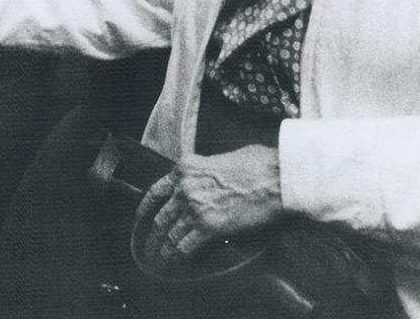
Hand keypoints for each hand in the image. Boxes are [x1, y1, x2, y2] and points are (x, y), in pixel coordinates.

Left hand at [136, 144, 281, 257]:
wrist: (277, 178)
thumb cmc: (258, 165)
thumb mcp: (221, 158)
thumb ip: (205, 171)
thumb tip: (207, 181)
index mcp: (185, 168)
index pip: (156, 190)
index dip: (146, 207)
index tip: (142, 216)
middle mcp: (184, 187)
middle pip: (161, 216)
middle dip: (155, 232)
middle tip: (151, 243)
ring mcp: (194, 208)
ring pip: (171, 233)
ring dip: (166, 248)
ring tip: (162, 257)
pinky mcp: (209, 228)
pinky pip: (186, 246)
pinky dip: (181, 256)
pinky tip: (179, 261)